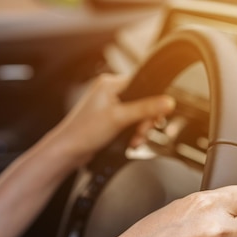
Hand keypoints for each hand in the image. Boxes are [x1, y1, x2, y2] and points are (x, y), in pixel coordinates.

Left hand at [44, 73, 174, 166]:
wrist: (68, 151)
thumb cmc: (84, 132)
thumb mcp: (120, 118)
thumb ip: (146, 109)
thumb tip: (168, 102)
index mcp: (110, 83)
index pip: (142, 85)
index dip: (152, 102)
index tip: (155, 117)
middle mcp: (109, 92)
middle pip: (142, 102)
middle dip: (145, 121)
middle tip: (142, 133)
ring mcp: (109, 106)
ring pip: (137, 115)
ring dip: (139, 130)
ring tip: (135, 141)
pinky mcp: (109, 120)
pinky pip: (129, 123)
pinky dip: (132, 133)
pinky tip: (130, 142)